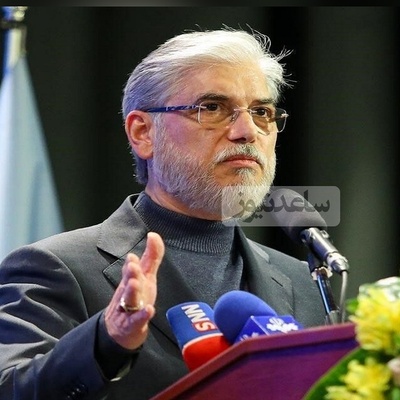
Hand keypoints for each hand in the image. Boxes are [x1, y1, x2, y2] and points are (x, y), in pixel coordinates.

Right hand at [104, 232, 164, 349]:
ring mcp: (129, 308)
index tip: (136, 253)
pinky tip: (149, 310)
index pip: (132, 268)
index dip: (133, 261)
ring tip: (135, 283)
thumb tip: (154, 235)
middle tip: (132, 264)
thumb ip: (151, 256)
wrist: (119, 330)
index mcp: (132, 279)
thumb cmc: (135, 298)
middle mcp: (130, 292)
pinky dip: (142, 315)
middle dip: (131, 272)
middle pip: (129, 281)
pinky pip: (136, 320)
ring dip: (132, 291)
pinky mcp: (132, 324)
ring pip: (130, 299)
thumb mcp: (145, 276)